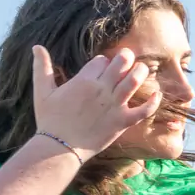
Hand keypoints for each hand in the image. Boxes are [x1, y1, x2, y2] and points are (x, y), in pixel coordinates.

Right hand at [30, 43, 162, 158]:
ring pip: (134, 81)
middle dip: (126, 57)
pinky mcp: (122, 122)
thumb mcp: (42, 91)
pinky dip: (153, 102)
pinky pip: (144, 110)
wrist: (58, 148)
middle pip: (122, 64)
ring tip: (141, 70)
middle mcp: (101, 90)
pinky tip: (157, 95)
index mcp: (84, 80)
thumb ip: (42, 67)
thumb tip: (36, 47)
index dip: (105, 61)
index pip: (102, 60)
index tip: (103, 67)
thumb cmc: (49, 120)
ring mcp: (114, 105)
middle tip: (128, 59)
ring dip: (141, 72)